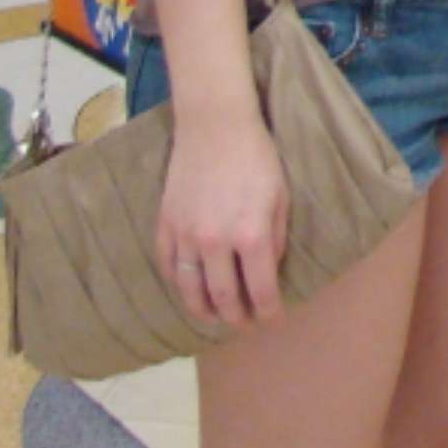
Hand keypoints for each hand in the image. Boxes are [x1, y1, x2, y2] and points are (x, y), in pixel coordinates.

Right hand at [157, 109, 290, 329]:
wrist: (215, 125)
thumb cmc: (257, 157)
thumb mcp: (280, 197)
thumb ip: (276, 239)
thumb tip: (268, 271)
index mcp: (251, 235)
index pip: (261, 291)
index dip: (269, 312)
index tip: (272, 318)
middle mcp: (216, 242)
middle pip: (224, 299)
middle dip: (237, 318)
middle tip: (245, 322)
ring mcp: (186, 235)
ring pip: (191, 290)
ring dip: (204, 311)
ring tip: (215, 316)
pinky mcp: (166, 224)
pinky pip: (170, 266)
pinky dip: (180, 284)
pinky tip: (190, 288)